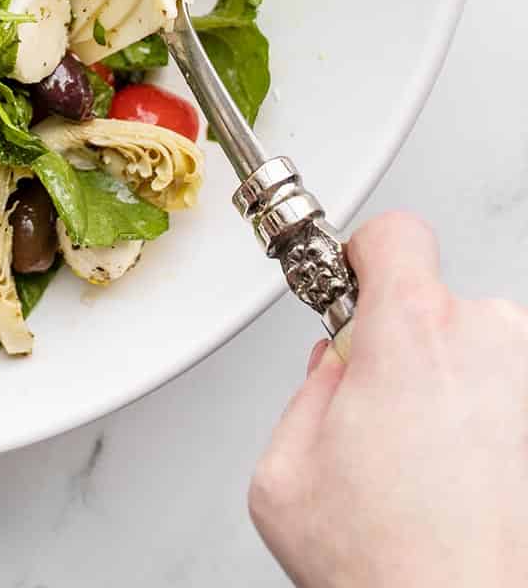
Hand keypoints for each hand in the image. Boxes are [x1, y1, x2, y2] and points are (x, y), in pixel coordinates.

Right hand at [250, 211, 527, 587]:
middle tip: (379, 415)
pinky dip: (488, 433)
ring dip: (451, 391)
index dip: (365, 258)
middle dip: (403, 347)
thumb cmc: (390, 568)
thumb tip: (334, 376)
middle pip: (435, 303)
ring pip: (477, 356)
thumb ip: (306, 395)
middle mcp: (488, 343)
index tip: (351, 288)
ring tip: (427, 468)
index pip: (396, 233)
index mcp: (412, 331)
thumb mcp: (283, 473)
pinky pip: (508, 404)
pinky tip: (462, 490)